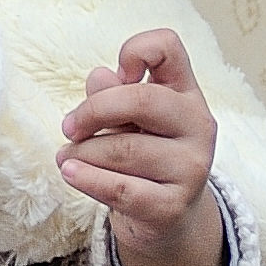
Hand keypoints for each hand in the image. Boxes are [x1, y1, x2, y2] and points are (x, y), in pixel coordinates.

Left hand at [57, 28, 228, 265]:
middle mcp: (198, 126)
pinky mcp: (172, 206)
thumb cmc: (143, 154)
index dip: (135, 50)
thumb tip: (99, 77)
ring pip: (122, 149)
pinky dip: (86, 178)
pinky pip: (119, 188)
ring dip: (82, 152)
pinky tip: (70, 172)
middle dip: (93, 111)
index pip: (168, 47)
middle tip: (68, 126)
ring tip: (68, 157)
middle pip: (140, 99)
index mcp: (186, 93)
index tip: (116, 74)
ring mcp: (191, 168)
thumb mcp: (129, 119)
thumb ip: (113, 94)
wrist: (167, 217)